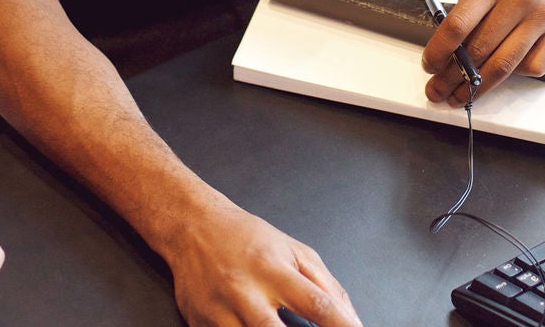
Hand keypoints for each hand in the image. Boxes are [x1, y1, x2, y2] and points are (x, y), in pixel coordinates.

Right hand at [160, 196, 360, 326]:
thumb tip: (351, 318)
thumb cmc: (247, 238)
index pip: (318, 304)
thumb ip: (325, 284)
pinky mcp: (200, 325)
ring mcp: (219, 312)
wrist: (193, 227)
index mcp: (274, 270)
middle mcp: (246, 292)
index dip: (342, 326)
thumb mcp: (294, 250)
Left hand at [422, 0, 544, 104]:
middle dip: (453, 77)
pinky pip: (536, 65)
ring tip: (463, 96)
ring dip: (479, 87)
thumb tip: (449, 43)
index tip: (429, 65)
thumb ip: (468, 3)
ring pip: (506, 66)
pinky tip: (503, 72)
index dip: (439, 52)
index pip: (458, 26)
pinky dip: (516, 74)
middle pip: (480, 51)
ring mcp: (543, 17)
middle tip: (438, 89)